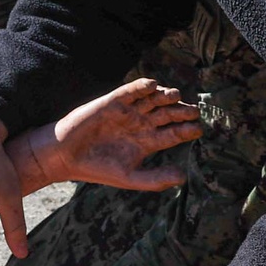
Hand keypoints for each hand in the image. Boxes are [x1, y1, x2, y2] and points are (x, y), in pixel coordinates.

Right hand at [23, 78, 201, 189]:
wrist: (67, 157)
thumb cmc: (98, 169)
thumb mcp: (130, 178)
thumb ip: (156, 179)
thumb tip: (183, 178)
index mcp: (148, 142)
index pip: (174, 133)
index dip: (187, 130)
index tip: (198, 129)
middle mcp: (141, 124)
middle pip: (169, 114)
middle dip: (182, 111)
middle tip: (194, 111)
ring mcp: (129, 112)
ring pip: (154, 100)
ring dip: (166, 96)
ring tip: (176, 96)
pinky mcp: (114, 102)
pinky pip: (132, 91)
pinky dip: (143, 86)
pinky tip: (154, 86)